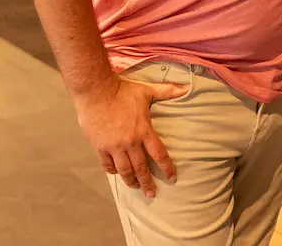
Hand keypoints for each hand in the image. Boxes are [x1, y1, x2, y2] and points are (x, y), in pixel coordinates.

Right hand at [72, 75, 187, 197]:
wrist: (95, 91)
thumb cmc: (122, 90)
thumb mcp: (146, 90)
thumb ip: (167, 91)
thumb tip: (186, 87)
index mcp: (144, 131)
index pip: (159, 154)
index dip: (167, 168)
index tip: (172, 178)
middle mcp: (130, 142)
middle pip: (141, 168)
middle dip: (147, 182)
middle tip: (151, 193)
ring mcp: (114, 146)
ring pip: (124, 170)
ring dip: (130, 180)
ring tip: (134, 186)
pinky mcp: (99, 147)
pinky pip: (107, 165)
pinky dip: (113, 171)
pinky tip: (117, 174)